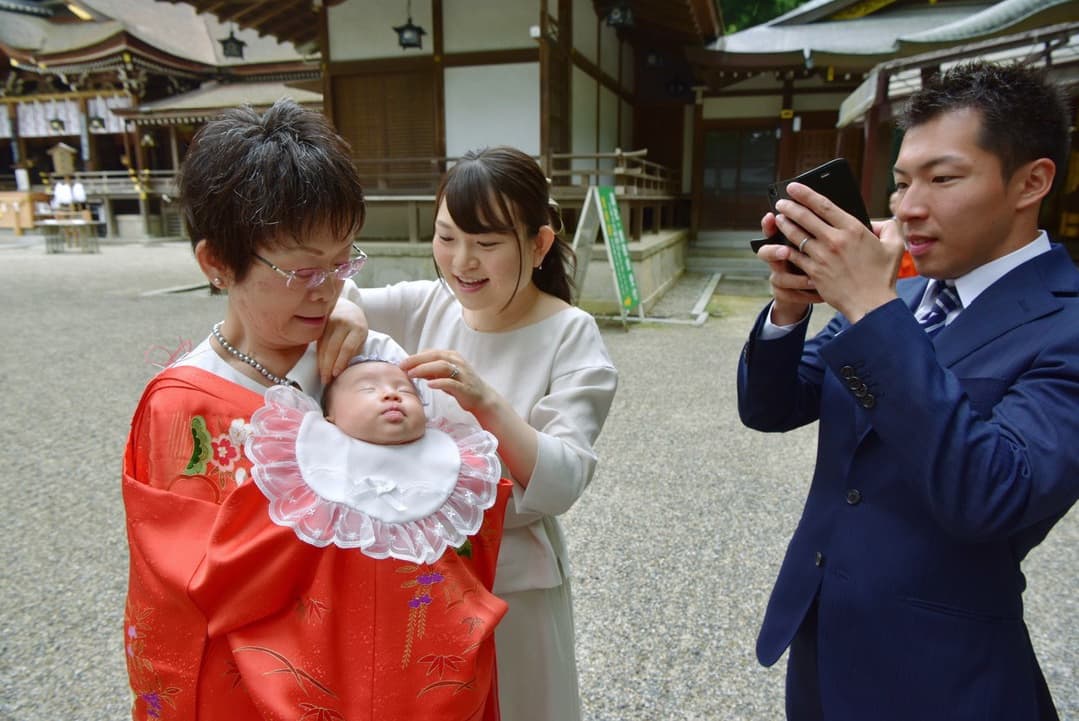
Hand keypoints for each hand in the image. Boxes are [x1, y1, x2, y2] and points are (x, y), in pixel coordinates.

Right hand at [318, 298, 368, 385]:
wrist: (347, 308)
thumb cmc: (356, 327)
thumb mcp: (361, 337)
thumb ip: (354, 350)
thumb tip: (346, 370)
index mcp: (357, 328)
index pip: (347, 347)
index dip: (340, 362)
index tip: (336, 374)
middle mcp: (343, 324)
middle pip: (332, 348)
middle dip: (328, 366)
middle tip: (326, 380)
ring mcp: (330, 322)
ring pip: (323, 346)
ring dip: (321, 363)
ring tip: (322, 376)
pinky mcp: (320, 324)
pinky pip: (318, 343)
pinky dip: (318, 356)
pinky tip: (319, 366)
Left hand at [401, 350, 491, 414]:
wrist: (482, 398)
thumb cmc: (461, 385)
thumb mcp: (445, 375)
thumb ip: (431, 371)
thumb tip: (412, 368)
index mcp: (452, 356)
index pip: (431, 352)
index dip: (415, 356)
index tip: (402, 362)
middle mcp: (458, 362)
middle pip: (435, 356)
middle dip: (417, 360)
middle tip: (403, 366)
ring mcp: (462, 374)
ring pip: (442, 366)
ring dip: (425, 369)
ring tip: (412, 374)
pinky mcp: (464, 387)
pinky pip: (451, 383)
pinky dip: (439, 382)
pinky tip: (429, 385)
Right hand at [756, 211, 822, 325]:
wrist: (815, 287)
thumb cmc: (818, 258)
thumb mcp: (816, 242)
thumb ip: (816, 230)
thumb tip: (827, 214)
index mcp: (784, 242)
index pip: (771, 230)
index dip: (768, 224)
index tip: (771, 217)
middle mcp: (777, 259)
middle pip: (765, 253)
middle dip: (774, 251)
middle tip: (786, 251)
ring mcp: (779, 277)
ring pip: (779, 278)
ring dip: (797, 279)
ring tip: (813, 280)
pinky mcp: (783, 294)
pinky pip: (791, 295)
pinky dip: (807, 294)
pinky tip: (821, 294)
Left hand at [773, 182, 902, 322]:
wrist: (872, 304)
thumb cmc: (883, 276)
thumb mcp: (894, 246)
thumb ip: (888, 227)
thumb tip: (879, 221)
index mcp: (853, 229)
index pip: (824, 205)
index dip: (806, 193)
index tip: (794, 187)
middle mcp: (835, 240)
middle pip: (805, 217)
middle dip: (789, 207)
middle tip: (781, 202)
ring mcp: (822, 257)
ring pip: (797, 235)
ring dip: (785, 224)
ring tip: (778, 218)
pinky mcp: (814, 272)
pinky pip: (795, 256)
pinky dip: (786, 248)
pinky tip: (781, 243)